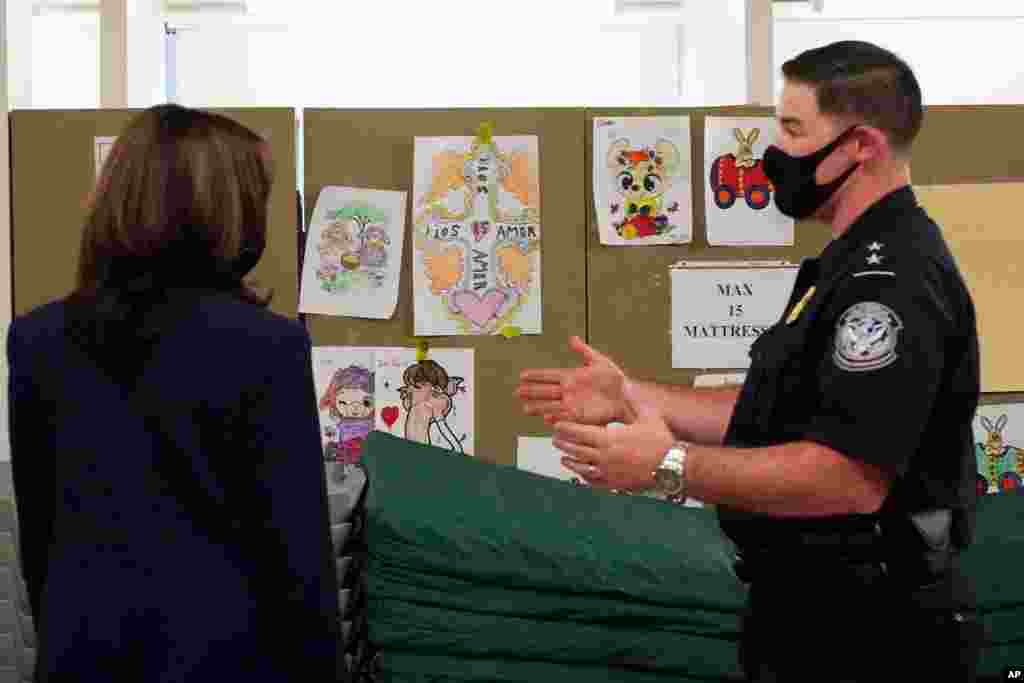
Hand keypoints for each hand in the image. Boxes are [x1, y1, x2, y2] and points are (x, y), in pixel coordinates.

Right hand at [517, 336, 627, 425]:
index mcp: (571, 377)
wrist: (625, 397)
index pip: (548, 375)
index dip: (535, 376)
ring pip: (551, 406)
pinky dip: (555, 418)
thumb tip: (573, 339)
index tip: (522, 375)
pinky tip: (546, 418)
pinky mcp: (580, 416)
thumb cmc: (614, 379)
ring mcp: (573, 404)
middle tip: (517, 392)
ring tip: (526, 408)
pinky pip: (564, 417)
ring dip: (538, 407)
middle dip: (531, 392)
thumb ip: (584, 351)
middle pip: (545, 392)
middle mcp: (568, 391)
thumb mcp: (599, 361)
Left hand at [552, 381, 674, 490]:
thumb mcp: (647, 416)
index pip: (578, 432)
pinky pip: (593, 482)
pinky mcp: (614, 484)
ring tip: (562, 457)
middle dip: (563, 443)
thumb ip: (633, 401)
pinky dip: (583, 477)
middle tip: (554, 439)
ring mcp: (608, 472)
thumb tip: (625, 386)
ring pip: (581, 467)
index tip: (557, 425)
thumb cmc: (661, 443)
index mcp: (609, 439)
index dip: (565, 428)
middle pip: (575, 450)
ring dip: (569, 461)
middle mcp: (604, 457)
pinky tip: (581, 474)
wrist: (672, 468)